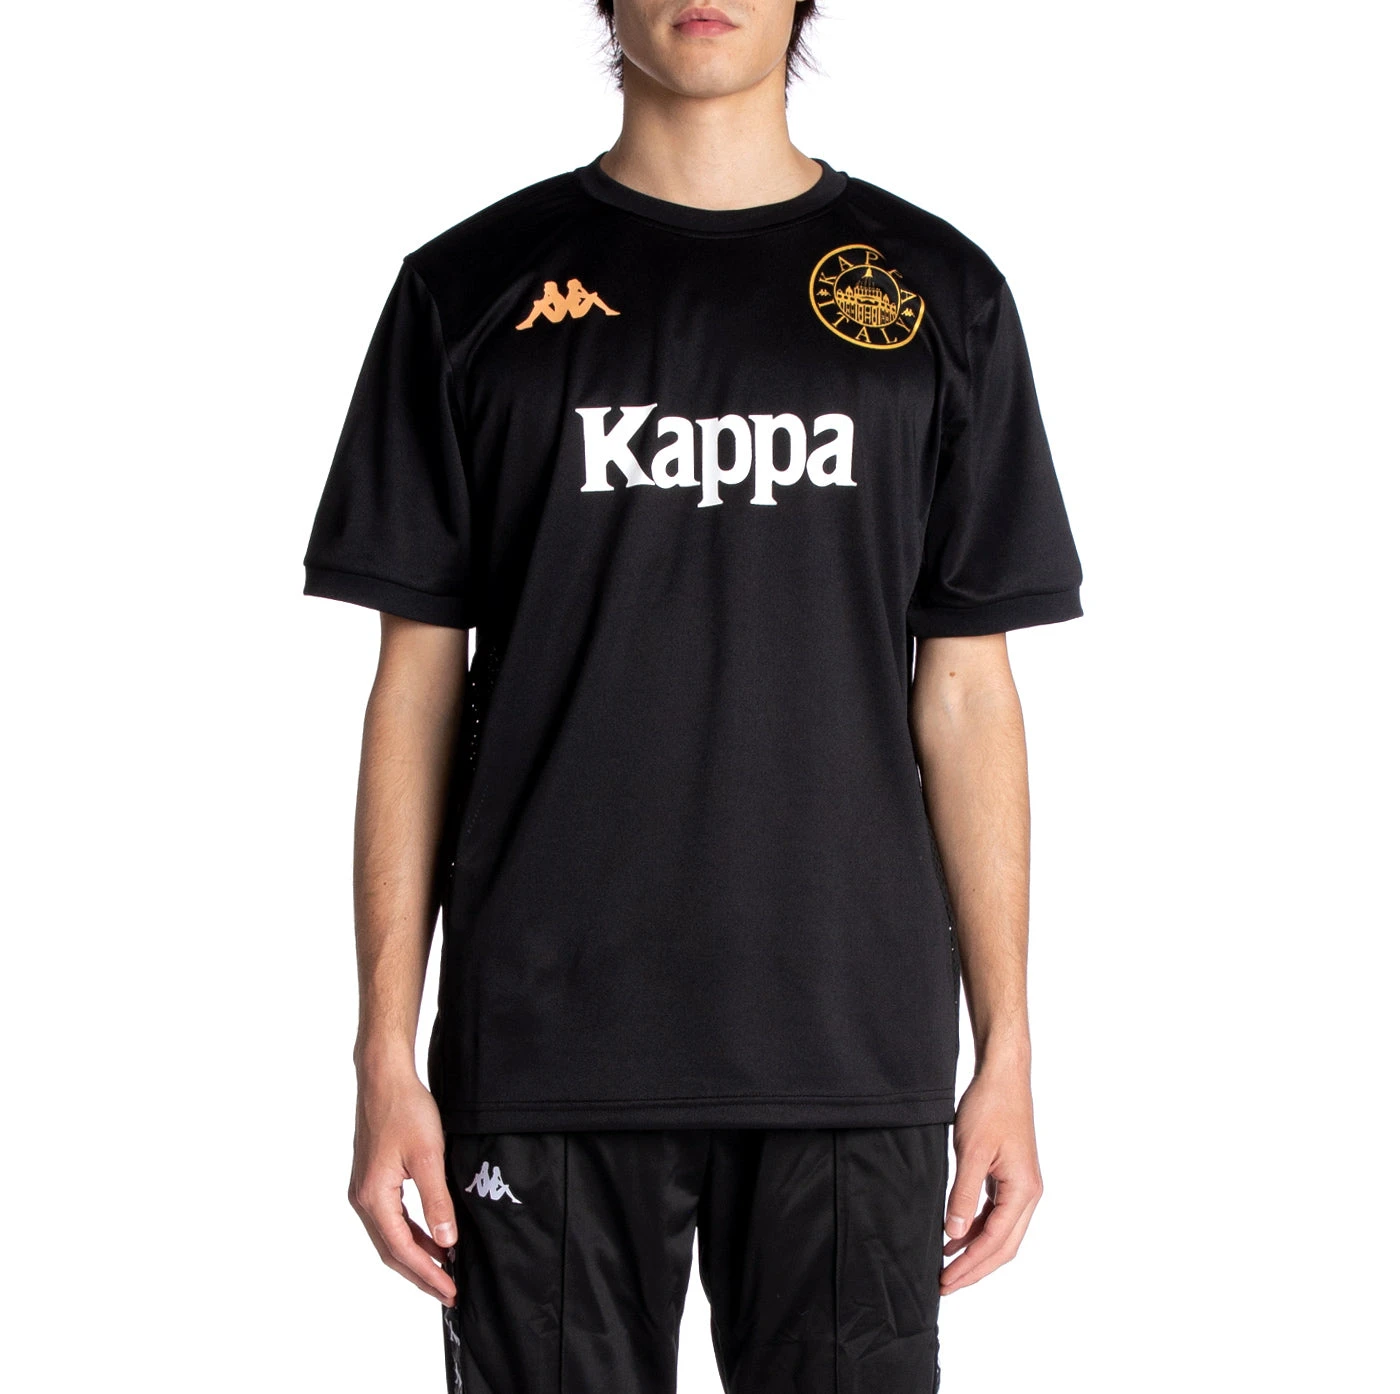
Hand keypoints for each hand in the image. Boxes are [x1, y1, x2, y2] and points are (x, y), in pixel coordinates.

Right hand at [348, 1064, 457, 1304]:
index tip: (450, 1290)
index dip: (427, 1273)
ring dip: (415, 1255)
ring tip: (443, 1270)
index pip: (402, 1249)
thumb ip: (437, 1201)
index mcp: (373, 1197)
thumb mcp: (428, 1156)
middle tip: (448, 1292)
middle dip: (420, 1273)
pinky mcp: (371, 1179)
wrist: (384, 1077)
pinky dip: (410, 1233)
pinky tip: (430, 1237)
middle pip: (391, 1250)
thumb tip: (446, 1242)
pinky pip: (390, 1218)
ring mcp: (364, 1189)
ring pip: (390, 1236)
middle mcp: (362, 1199)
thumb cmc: (405, 1109)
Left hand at [940, 1063, 1042, 1294]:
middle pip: (1003, 1246)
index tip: (946, 1281)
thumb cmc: (990, 1107)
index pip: (995, 1242)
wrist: (1003, 1076)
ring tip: (945, 1267)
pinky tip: (954, 1237)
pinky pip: (994, 1214)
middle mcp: (1028, 1194)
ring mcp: (1021, 1187)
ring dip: (974, 1251)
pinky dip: (976, 1229)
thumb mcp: (971, 1152)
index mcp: (1024, 1191)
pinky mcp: (1010, 1177)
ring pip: (1000, 1233)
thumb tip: (954, 1234)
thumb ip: (962, 1195)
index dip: (969, 1265)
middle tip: (944, 1285)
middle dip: (974, 1268)